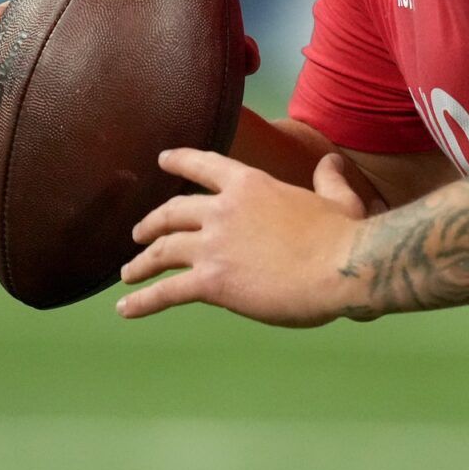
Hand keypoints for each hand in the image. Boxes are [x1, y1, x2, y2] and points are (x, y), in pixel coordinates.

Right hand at [0, 0, 259, 74]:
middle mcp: (93, 11)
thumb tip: (249, 56)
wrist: (185, 117)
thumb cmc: (200, 73)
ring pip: (25, 21)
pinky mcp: (51, 78)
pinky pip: (18, 70)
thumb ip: (233, 52)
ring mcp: (67, 43)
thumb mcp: (220, 61)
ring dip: (4, 18)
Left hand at [118, 149, 368, 326]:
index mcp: (250, 184)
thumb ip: (329, 179)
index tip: (162, 160)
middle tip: (138, 234)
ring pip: (163, 251)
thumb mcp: (338, 199)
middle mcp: (223, 209)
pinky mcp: (212, 281)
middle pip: (173, 213)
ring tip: (129, 273)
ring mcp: (213, 244)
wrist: (341, 266)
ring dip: (141, 263)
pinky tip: (126, 309)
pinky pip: (167, 291)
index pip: (204, 165)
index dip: (179, 160)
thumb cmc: (343, 236)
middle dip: (152, 223)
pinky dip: (142, 301)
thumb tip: (330, 162)